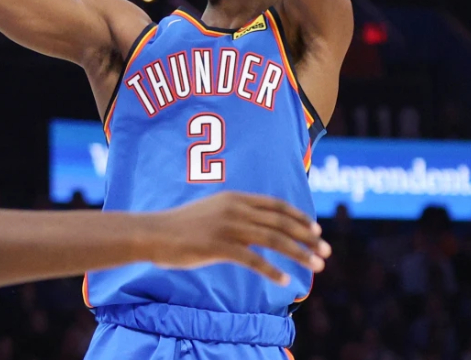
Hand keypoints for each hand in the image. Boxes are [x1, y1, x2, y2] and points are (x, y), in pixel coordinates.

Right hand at [146, 191, 330, 284]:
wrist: (153, 233)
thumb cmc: (181, 226)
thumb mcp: (211, 210)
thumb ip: (235, 214)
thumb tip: (257, 225)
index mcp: (234, 198)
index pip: (276, 206)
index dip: (300, 218)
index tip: (316, 230)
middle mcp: (234, 209)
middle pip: (280, 222)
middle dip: (307, 237)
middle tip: (326, 251)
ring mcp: (227, 227)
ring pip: (273, 240)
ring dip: (299, 254)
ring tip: (317, 266)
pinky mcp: (218, 247)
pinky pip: (253, 260)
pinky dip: (272, 271)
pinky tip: (285, 280)